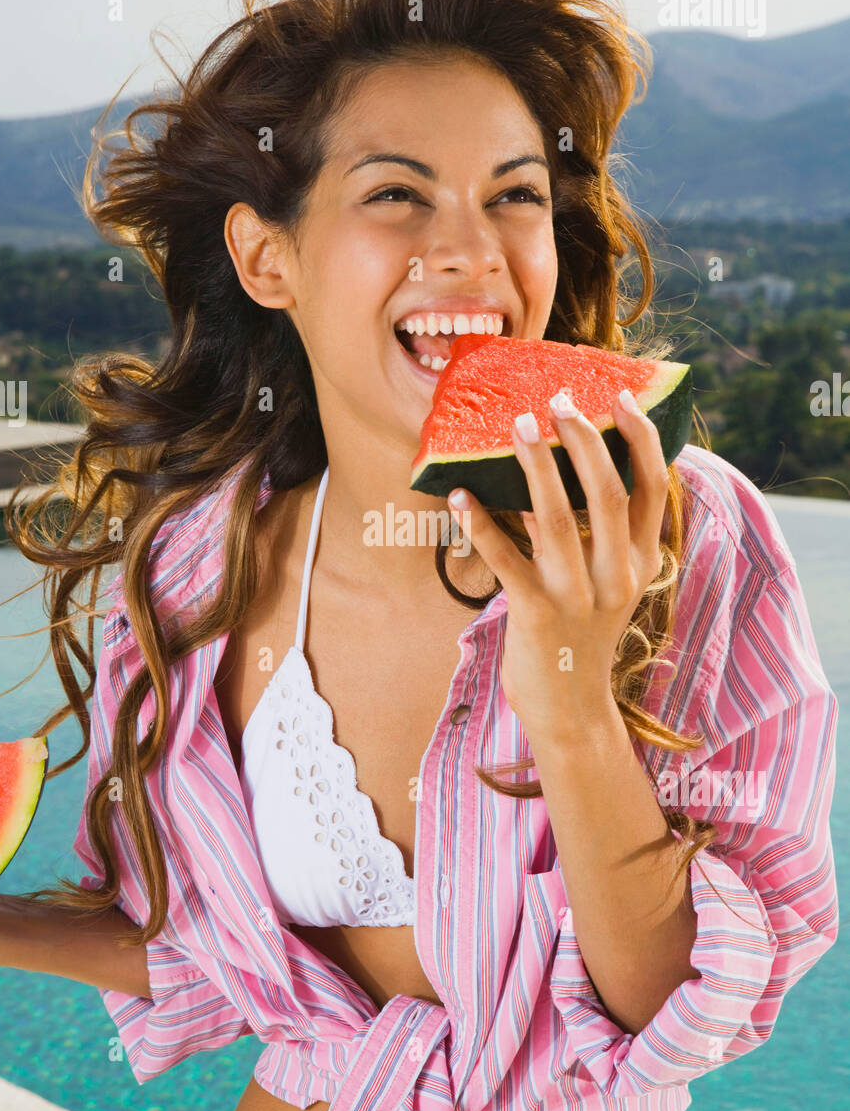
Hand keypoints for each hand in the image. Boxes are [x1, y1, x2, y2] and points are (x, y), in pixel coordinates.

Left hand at [446, 388, 669, 744]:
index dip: (643, 438)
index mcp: (638, 563)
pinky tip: (459, 496)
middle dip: (583, 439)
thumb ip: (598, 538)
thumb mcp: (606, 587)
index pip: (652, 489)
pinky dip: (481, 526)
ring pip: (557, 519)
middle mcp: (616, 577)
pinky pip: (506, 561)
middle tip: (556, 399)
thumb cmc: (581, 639)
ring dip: (535, 466)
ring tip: (518, 424)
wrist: (572, 713)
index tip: (621, 397)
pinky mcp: (537, 617)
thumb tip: (564, 473)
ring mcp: (578, 598)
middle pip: (606, 492)